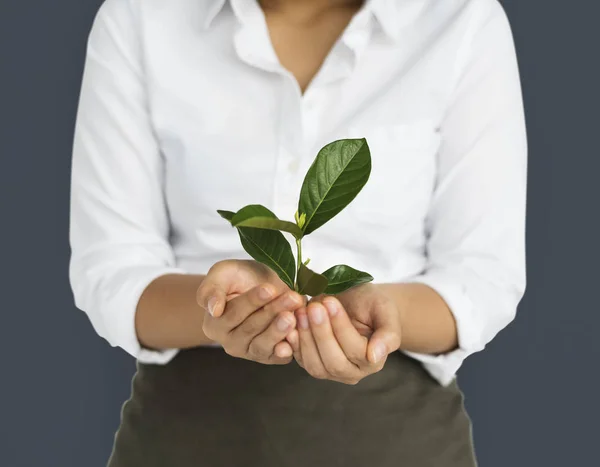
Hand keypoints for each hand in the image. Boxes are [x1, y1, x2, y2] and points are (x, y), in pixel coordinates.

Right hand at [196, 260, 304, 363]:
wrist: (263, 286)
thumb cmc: (240, 278)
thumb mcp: (223, 273)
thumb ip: (211, 289)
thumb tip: (213, 310)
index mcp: (214, 325)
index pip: (233, 313)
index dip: (252, 301)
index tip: (269, 289)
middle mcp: (230, 343)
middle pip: (251, 329)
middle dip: (272, 312)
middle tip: (292, 298)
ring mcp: (251, 352)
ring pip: (263, 345)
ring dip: (280, 331)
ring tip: (293, 316)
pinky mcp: (270, 357)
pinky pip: (278, 356)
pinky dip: (289, 348)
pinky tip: (297, 336)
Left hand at [287, 284, 401, 383]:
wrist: (353, 301)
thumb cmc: (371, 304)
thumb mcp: (385, 310)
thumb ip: (388, 334)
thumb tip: (375, 356)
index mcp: (373, 361)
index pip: (355, 350)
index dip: (341, 327)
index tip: (331, 302)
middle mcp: (352, 372)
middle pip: (334, 362)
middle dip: (321, 333)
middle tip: (313, 307)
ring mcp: (330, 371)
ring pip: (315, 365)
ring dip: (306, 337)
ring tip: (301, 311)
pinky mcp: (311, 363)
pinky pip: (300, 359)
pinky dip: (293, 343)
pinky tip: (290, 322)